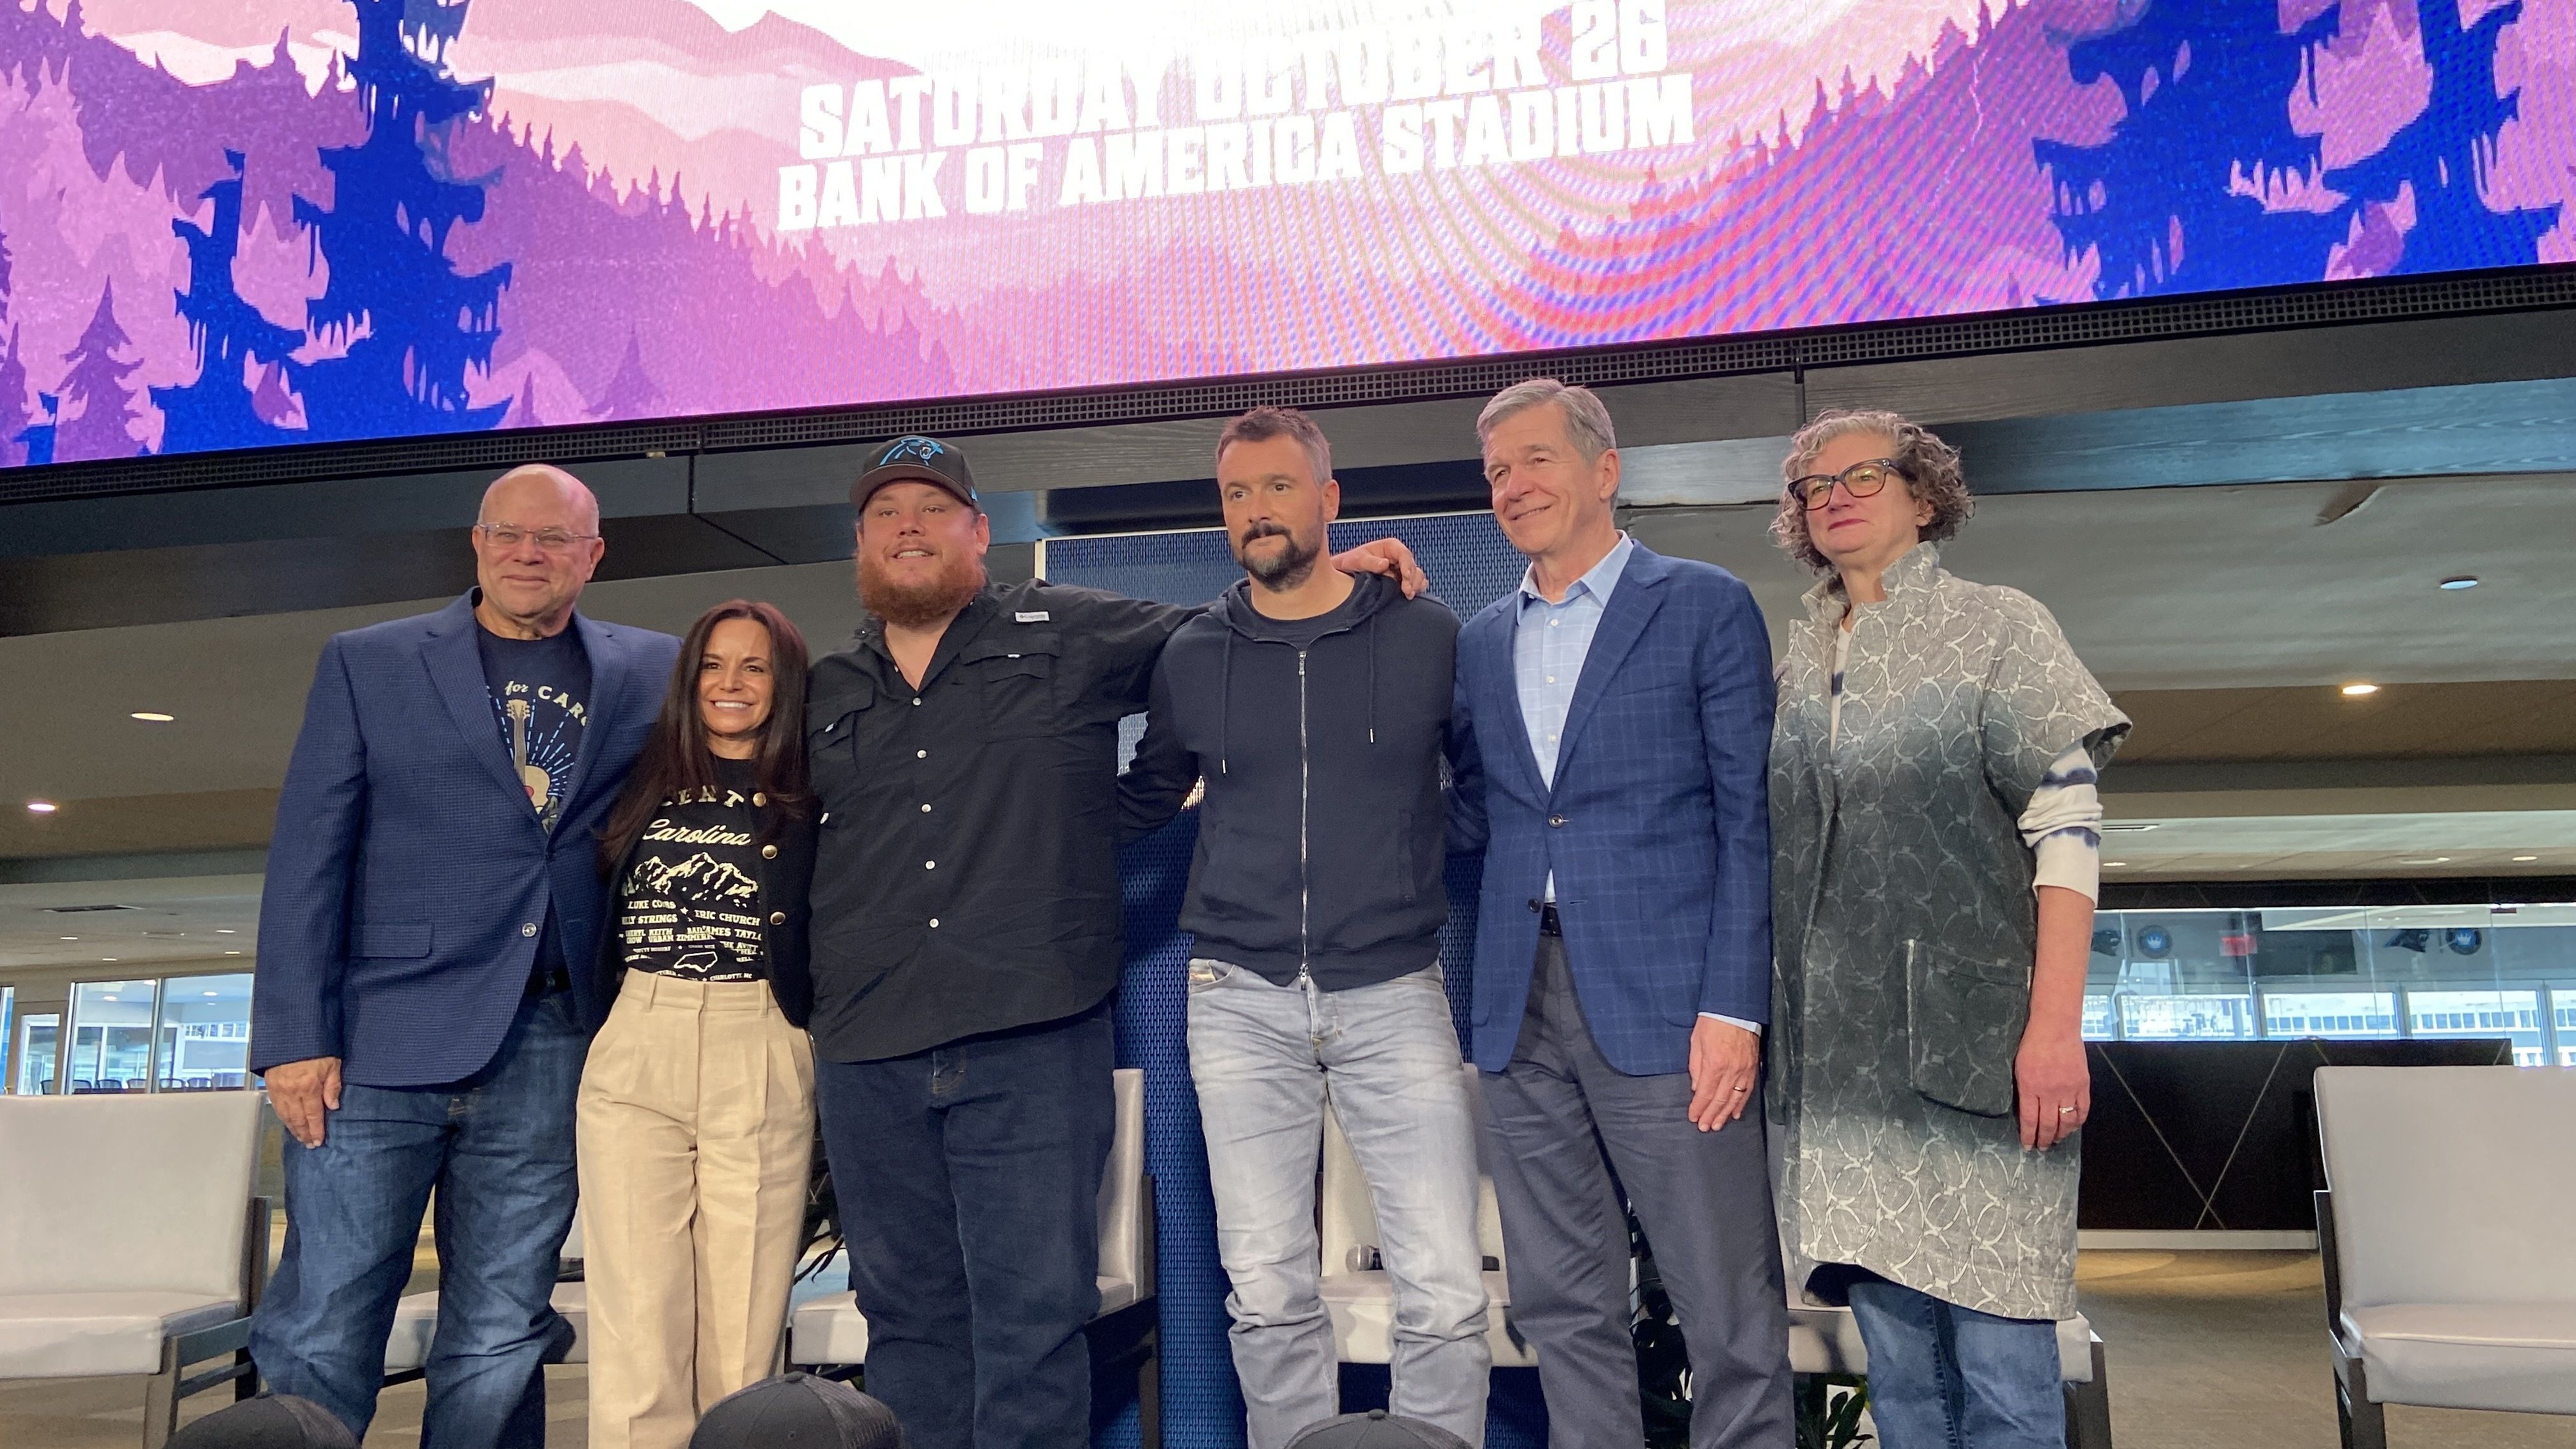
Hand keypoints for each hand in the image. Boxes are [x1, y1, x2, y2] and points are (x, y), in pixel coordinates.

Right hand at [264, 1056, 342, 1148]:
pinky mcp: (269, 1085)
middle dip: (304, 1133)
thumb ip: (333, 1086)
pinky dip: (283, 1117)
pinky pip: (276, 1107)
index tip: (319, 1142)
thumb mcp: (332, 1063)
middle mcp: (292, 1092)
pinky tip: (288, 1122)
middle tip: (310, 1144)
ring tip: (300, 1138)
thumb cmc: (317, 1047)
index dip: (316, 1130)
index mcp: (309, 1087)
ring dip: (293, 1128)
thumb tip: (334, 1107)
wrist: (290, 1034)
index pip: (313, 1116)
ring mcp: (278, 1089)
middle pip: (298, 1119)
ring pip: (286, 1115)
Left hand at [1330, 538, 1427, 597]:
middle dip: (1411, 578)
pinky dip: (1415, 589)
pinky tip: (1410, 595)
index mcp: (1390, 547)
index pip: (1404, 553)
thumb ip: (1370, 562)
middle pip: (1412, 566)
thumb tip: (1385, 564)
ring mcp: (1401, 569)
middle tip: (1406, 590)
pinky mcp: (1402, 580)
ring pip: (1416, 575)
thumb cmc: (1352, 562)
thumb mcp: (1357, 560)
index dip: (1407, 564)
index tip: (1405, 576)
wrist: (1346, 573)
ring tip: (1408, 595)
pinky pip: (1415, 583)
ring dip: (1415, 585)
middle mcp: (1398, 557)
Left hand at [1686, 1017, 1758, 1129]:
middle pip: (1720, 1099)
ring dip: (1725, 1114)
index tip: (1693, 1117)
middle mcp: (1731, 1071)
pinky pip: (1747, 1090)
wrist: (1735, 1008)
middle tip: (1704, 1128)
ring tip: (1718, 1125)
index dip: (1699, 1107)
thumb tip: (1697, 1088)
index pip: (1705, 1093)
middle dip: (1711, 1115)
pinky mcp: (1753, 1067)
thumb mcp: (1696, 1042)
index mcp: (1715, 1064)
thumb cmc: (1712, 1022)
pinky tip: (1736, 1113)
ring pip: (1735, 1098)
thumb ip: (1696, 1067)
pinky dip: (1741, 1103)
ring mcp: (1744, 1070)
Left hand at [2014, 1024, 2089, 1150]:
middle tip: (2042, 1148)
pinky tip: (2073, 1126)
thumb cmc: (2032, 1043)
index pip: (2029, 1120)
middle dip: (2044, 1140)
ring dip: (2062, 1134)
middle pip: (2048, 1124)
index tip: (2027, 1146)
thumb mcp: (2018, 1067)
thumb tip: (2026, 1110)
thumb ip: (2024, 1089)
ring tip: (2056, 1140)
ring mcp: (2068, 1089)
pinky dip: (2078, 1121)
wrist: (2056, 1027)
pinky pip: (2083, 1109)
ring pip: (2066, 1121)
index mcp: (2029, 1087)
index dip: (2028, 1136)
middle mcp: (2049, 1092)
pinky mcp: (2083, 1085)